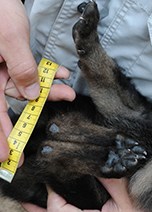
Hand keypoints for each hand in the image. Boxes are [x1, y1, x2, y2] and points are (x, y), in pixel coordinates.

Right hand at [0, 0, 75, 161]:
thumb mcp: (9, 38)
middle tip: (24, 154)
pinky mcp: (13, 63)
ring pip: (25, 89)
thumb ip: (21, 67)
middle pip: (6, 107)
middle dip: (21, 126)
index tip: (6, 156)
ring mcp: (2, 70)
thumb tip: (32, 94)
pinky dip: (46, 75)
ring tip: (68, 93)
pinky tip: (61, 75)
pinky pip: (30, 74)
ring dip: (48, 91)